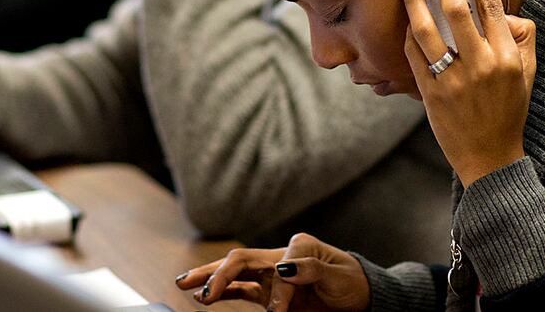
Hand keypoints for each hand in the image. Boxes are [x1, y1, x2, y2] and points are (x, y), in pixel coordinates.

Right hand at [176, 233, 370, 310]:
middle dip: (215, 272)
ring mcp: (272, 274)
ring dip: (209, 278)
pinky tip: (204, 297)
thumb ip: (311, 270)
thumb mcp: (338, 276)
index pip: (277, 266)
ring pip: (233, 273)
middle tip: (195, 287)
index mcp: (299, 247)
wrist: (360, 297)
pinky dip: (222, 292)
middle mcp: (280, 258)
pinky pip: (240, 289)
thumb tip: (282, 268)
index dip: (277, 291)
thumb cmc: (352, 283)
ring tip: (184, 285)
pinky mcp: (270, 292)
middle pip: (240, 260)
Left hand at [403, 0, 535, 185]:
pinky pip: (415, 54)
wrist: (489, 157)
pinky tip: (409, 20)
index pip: (491, 6)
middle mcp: (481, 65)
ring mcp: (453, 79)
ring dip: (415, 2)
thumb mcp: (527, 74)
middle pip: (457, 10)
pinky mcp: (431, 92)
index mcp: (506, 57)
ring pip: (428, 30)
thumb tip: (504, 12)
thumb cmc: (508, 110)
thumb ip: (521, 39)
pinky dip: (410, 33)